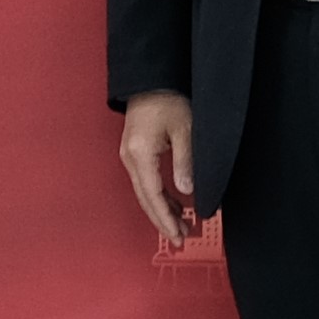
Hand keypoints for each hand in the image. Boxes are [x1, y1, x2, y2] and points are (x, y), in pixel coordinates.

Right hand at [116, 92, 199, 248]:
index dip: (166, 218)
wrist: (151, 79)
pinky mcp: (135, 152)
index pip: (153, 196)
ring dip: (161, 210)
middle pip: (145, 199)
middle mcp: (131, 158)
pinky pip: (146, 181)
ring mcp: (130, 155)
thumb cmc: (167, 99)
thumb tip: (187, 192)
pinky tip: (173, 205)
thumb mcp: (184, 129)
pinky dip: (159, 196)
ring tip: (181, 227)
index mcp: (140, 154)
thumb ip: (185, 161)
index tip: (179, 234)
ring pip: (145, 192)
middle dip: (162, 221)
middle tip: (180, 240)